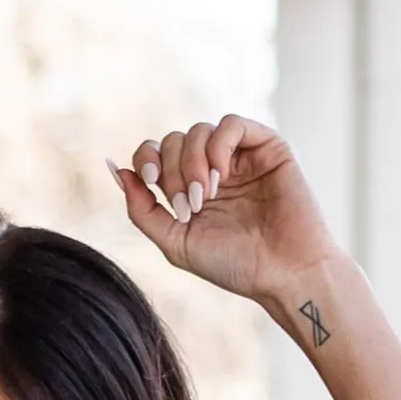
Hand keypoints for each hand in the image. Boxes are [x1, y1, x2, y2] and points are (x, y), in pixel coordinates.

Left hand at [114, 117, 400, 399]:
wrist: (285, 274)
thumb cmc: (236, 266)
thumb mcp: (176, 243)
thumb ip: (143, 209)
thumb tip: (114, 169)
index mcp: (190, 189)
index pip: (155, 154)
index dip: (147, 160)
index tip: (153, 183)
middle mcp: (214, 169)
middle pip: (173, 140)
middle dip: (173, 169)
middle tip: (189, 204)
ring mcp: (240, 157)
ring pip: (199, 130)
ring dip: (194, 161)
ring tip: (207, 196)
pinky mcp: (267, 147)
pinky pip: (231, 124)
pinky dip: (219, 145)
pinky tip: (221, 176)